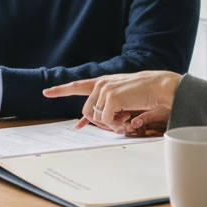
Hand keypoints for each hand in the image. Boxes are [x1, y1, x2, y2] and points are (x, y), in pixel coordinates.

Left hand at [43, 70, 181, 134]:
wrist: (160, 86)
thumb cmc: (145, 94)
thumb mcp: (123, 98)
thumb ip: (108, 106)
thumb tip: (93, 121)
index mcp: (103, 82)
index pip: (77, 85)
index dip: (60, 90)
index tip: (46, 92)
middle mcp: (101, 84)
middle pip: (86, 112)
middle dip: (100, 122)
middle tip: (119, 122)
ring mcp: (104, 90)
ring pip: (95, 118)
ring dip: (110, 124)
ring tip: (125, 117)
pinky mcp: (111, 98)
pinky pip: (106, 120)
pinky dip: (116, 124)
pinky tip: (127, 117)